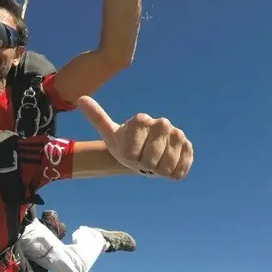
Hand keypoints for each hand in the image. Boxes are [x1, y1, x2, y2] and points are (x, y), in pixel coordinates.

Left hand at [78, 96, 192, 179]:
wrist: (143, 152)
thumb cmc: (124, 144)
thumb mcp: (109, 134)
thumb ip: (97, 117)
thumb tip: (81, 98)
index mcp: (140, 119)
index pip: (132, 154)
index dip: (130, 158)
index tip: (129, 152)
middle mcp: (162, 123)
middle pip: (151, 160)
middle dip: (144, 165)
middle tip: (142, 160)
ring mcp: (178, 135)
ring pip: (167, 166)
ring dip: (157, 170)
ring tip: (154, 162)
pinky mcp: (189, 148)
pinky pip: (181, 170)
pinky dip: (172, 173)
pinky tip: (167, 166)